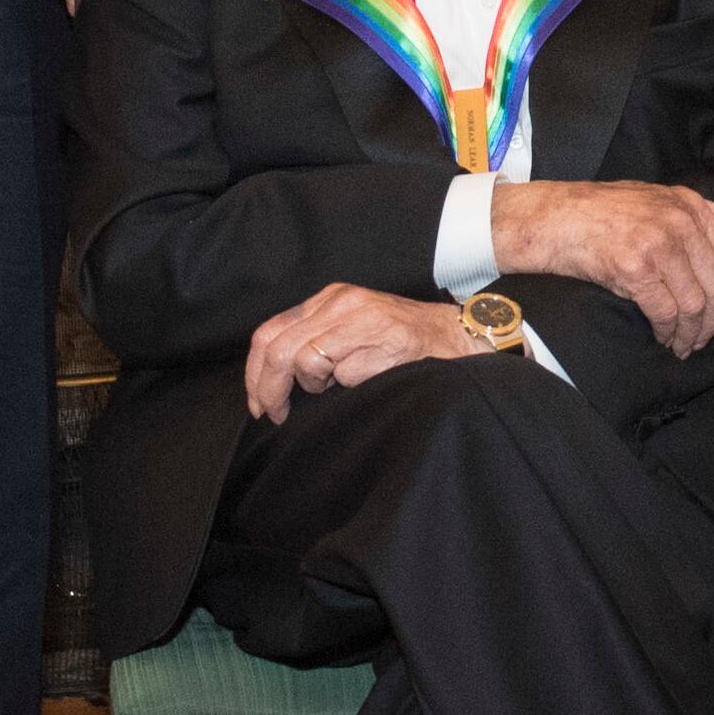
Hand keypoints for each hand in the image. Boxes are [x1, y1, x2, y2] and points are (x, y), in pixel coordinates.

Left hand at [244, 282, 475, 422]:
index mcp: (328, 299)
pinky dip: (348, 385)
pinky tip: (368, 379)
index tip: (258, 402)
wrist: (458, 336)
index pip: (269, 332)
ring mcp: (363, 318)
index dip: (254, 372)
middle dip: (269, 389)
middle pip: (278, 348)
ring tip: (335, 388)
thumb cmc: (403, 341)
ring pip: (305, 360)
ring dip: (313, 387)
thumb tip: (273, 381)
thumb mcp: (351, 332)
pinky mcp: (386, 338)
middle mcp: (341, 303)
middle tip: (276, 415)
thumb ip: (315, 342)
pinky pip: (344, 372)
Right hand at [489, 179, 713, 354]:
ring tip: (681, 347)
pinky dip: (667, 332)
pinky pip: (665, 312)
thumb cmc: (602, 212)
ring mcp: (658, 243)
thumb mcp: (657, 198)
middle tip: (703, 341)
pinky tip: (662, 339)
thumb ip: (701, 211)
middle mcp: (680, 222)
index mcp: (691, 206)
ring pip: (694, 305)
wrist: (553, 218)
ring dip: (690, 334)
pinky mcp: (633, 267)